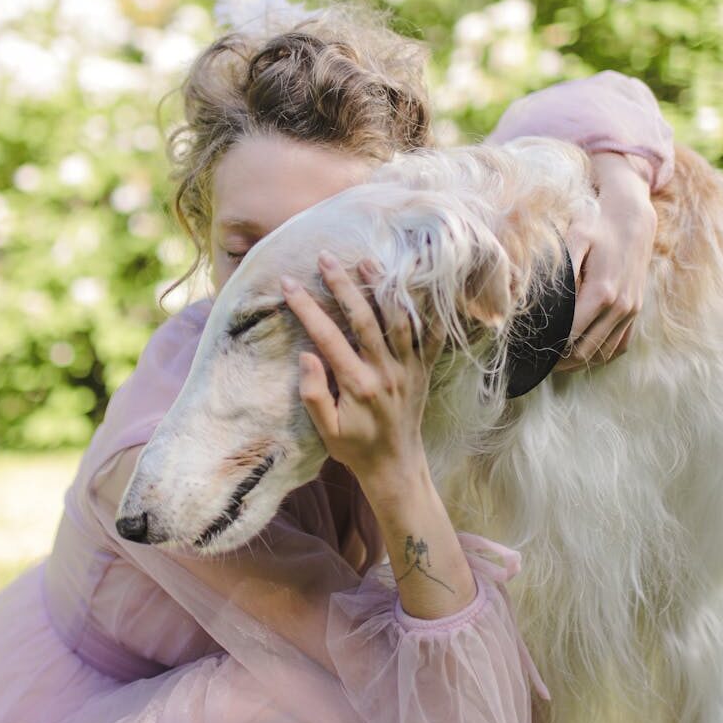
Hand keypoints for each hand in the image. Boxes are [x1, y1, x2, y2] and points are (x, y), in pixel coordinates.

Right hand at [280, 250, 445, 495]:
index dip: (306, 308)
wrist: (395, 464)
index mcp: (357, 384)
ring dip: (383, 288)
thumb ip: (313, 394)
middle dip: (342, 285)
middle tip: (325, 257)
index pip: (327, 337)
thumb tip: (307, 355)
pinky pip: (432, 336)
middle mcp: (385, 371)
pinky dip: (429, 310)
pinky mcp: (423, 369)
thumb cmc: (354, 448)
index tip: (290, 283)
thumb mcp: (325, 431)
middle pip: (364, 318)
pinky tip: (419, 285)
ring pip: (399, 320)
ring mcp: (408, 368)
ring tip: (366, 260)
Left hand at [554, 152, 656, 371]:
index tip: (530, 350)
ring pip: (603, 353)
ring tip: (555, 361)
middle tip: (537, 360)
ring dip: (579, 362)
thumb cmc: (597, 226)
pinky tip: (582, 353)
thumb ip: (562, 272)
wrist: (633, 218)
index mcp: (602, 291)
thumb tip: (541, 299)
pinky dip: (600, 355)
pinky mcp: (636, 311)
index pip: (570, 334)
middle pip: (585, 350)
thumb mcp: (574, 240)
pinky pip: (620, 346)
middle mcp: (620, 306)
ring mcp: (631, 311)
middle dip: (560, 360)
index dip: (549, 347)